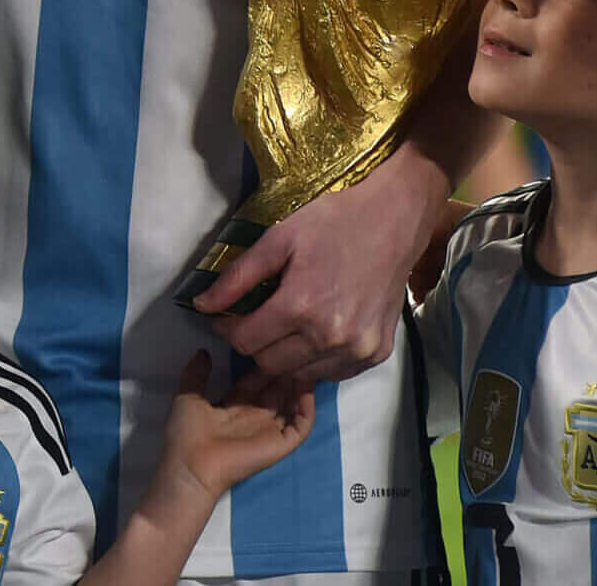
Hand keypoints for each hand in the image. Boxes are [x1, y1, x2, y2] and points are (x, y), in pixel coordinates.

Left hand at [150, 353, 314, 511]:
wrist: (191, 465)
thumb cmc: (187, 433)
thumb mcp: (187, 395)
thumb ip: (196, 373)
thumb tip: (203, 351)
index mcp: (235, 404)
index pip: (257, 379)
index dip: (266, 362)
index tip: (273, 342)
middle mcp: (255, 415)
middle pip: (278, 389)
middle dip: (285, 369)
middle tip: (295, 346)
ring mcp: (269, 430)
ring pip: (293, 404)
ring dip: (300, 385)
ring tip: (304, 362)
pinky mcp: (280, 444)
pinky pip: (301, 426)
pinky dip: (307, 408)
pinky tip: (305, 387)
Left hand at [193, 149, 443, 383]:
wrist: (395, 221)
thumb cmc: (334, 223)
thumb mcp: (279, 239)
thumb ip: (238, 277)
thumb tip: (201, 306)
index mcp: (301, 307)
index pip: (245, 342)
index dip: (227, 329)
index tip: (224, 316)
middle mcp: (329, 338)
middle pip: (269, 364)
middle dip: (254, 344)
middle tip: (257, 319)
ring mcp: (356, 351)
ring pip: (299, 374)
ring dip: (285, 356)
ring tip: (287, 327)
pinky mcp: (376, 355)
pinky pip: (332, 374)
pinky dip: (316, 360)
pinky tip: (316, 333)